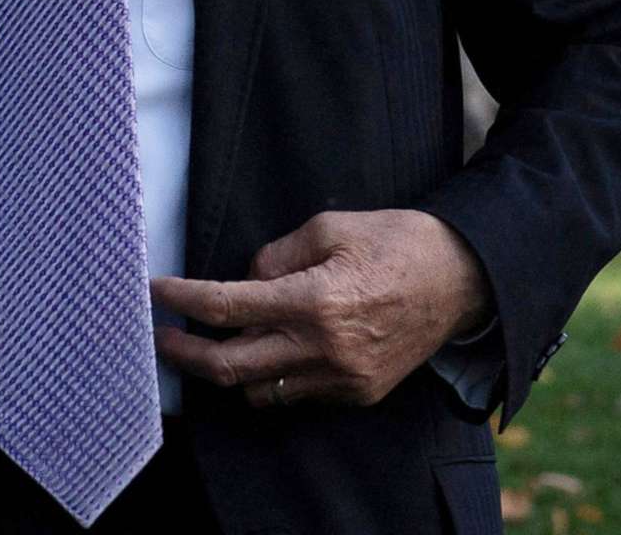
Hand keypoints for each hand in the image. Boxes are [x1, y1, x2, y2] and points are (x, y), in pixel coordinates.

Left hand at [149, 209, 490, 408]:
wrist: (462, 278)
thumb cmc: (398, 241)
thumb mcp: (332, 226)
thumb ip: (278, 256)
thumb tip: (246, 282)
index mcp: (315, 299)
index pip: (229, 306)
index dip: (185, 300)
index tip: (158, 292)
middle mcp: (325, 348)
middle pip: (231, 367)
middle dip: (187, 355)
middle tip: (164, 339)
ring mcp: (342, 378)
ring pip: (259, 391)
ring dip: (233, 368)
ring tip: (223, 342)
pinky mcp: (358, 393)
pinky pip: (297, 395)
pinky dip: (275, 376)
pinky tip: (274, 350)